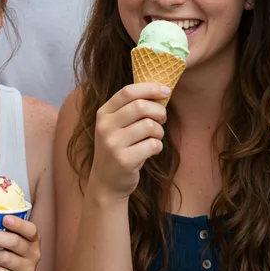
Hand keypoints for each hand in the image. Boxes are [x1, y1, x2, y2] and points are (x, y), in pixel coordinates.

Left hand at [0, 215, 41, 270]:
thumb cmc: (14, 256)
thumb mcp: (16, 243)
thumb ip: (5, 232)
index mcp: (33, 239)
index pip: (30, 230)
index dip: (18, 224)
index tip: (4, 218)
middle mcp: (33, 253)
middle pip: (13, 242)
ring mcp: (27, 270)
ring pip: (4, 258)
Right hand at [88, 82, 168, 201]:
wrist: (106, 182)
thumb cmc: (118, 147)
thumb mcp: (115, 125)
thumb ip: (130, 108)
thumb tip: (160, 90)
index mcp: (103, 113)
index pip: (127, 92)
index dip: (149, 88)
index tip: (166, 90)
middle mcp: (105, 126)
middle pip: (141, 106)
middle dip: (159, 111)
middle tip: (162, 119)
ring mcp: (113, 144)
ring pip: (149, 126)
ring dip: (159, 131)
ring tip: (154, 138)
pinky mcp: (124, 160)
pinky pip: (153, 145)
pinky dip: (158, 146)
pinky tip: (151, 151)